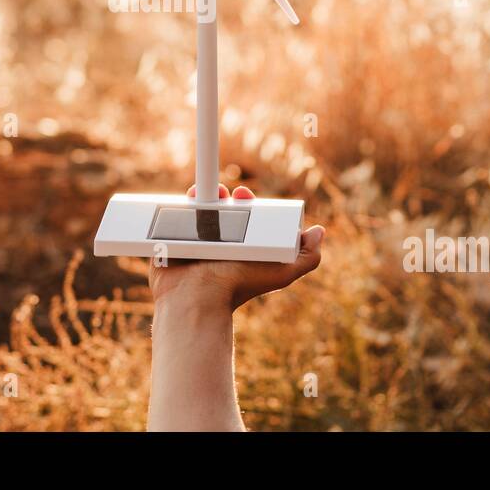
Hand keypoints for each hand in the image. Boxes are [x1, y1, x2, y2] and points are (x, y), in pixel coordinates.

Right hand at [148, 184, 325, 312]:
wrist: (198, 298)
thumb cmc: (240, 286)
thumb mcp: (282, 273)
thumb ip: (307, 257)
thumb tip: (319, 231)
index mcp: (242, 245)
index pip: (245, 214)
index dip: (247, 200)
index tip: (244, 193)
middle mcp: (218, 243)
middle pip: (220, 208)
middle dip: (222, 194)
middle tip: (223, 192)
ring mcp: (193, 241)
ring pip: (196, 210)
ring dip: (199, 196)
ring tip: (200, 191)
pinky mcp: (171, 241)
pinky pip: (171, 218)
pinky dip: (176, 206)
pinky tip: (183, 198)